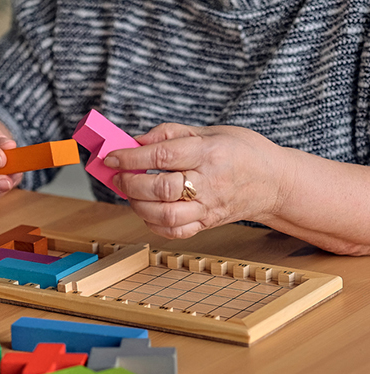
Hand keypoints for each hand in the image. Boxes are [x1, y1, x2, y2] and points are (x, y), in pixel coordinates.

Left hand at [104, 123, 290, 238]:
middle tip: (118, 177)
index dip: (130, 157)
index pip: (162, 155)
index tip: (111, 157)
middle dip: (130, 183)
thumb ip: (171, 134)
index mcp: (209, 153)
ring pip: (165, 215)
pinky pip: (175, 232)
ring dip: (138, 206)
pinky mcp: (208, 223)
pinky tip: (148, 211)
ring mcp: (209, 207)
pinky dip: (154, 224)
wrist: (274, 182)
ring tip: (131, 194)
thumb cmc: (242, 152)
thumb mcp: (211, 131)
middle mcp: (209, 182)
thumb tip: (135, 141)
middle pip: (161, 189)